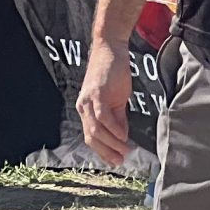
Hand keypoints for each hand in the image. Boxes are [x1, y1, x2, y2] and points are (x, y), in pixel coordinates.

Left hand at [77, 43, 132, 167]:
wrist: (110, 48)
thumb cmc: (114, 72)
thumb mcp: (118, 99)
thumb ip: (119, 117)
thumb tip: (123, 136)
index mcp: (87, 110)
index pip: (91, 137)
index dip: (103, 151)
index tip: (116, 161)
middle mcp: (84, 107)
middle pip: (91, 137)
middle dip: (106, 152)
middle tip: (121, 161)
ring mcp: (88, 101)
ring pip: (96, 130)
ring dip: (112, 144)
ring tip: (126, 150)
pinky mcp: (97, 93)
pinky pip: (103, 117)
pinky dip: (113, 129)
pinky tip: (123, 136)